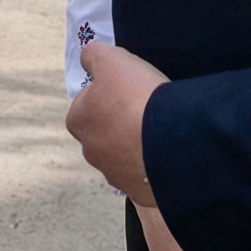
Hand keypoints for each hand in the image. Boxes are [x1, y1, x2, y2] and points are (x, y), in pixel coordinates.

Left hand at [66, 41, 167, 201]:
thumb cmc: (136, 97)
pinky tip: (170, 154)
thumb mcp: (111, 59)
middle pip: (107, 130)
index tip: (131, 90)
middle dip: (124, 122)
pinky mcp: (141, 195)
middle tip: (149, 111)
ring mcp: (116, 176)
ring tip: (164, 132)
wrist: (172, 143)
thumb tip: (87, 60)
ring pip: (127, 155)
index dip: (111, 92)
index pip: (90, 101)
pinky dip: (157, 167)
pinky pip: (147, 176)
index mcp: (78, 121)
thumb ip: (93, 55)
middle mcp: (90, 152)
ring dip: (141, 146)